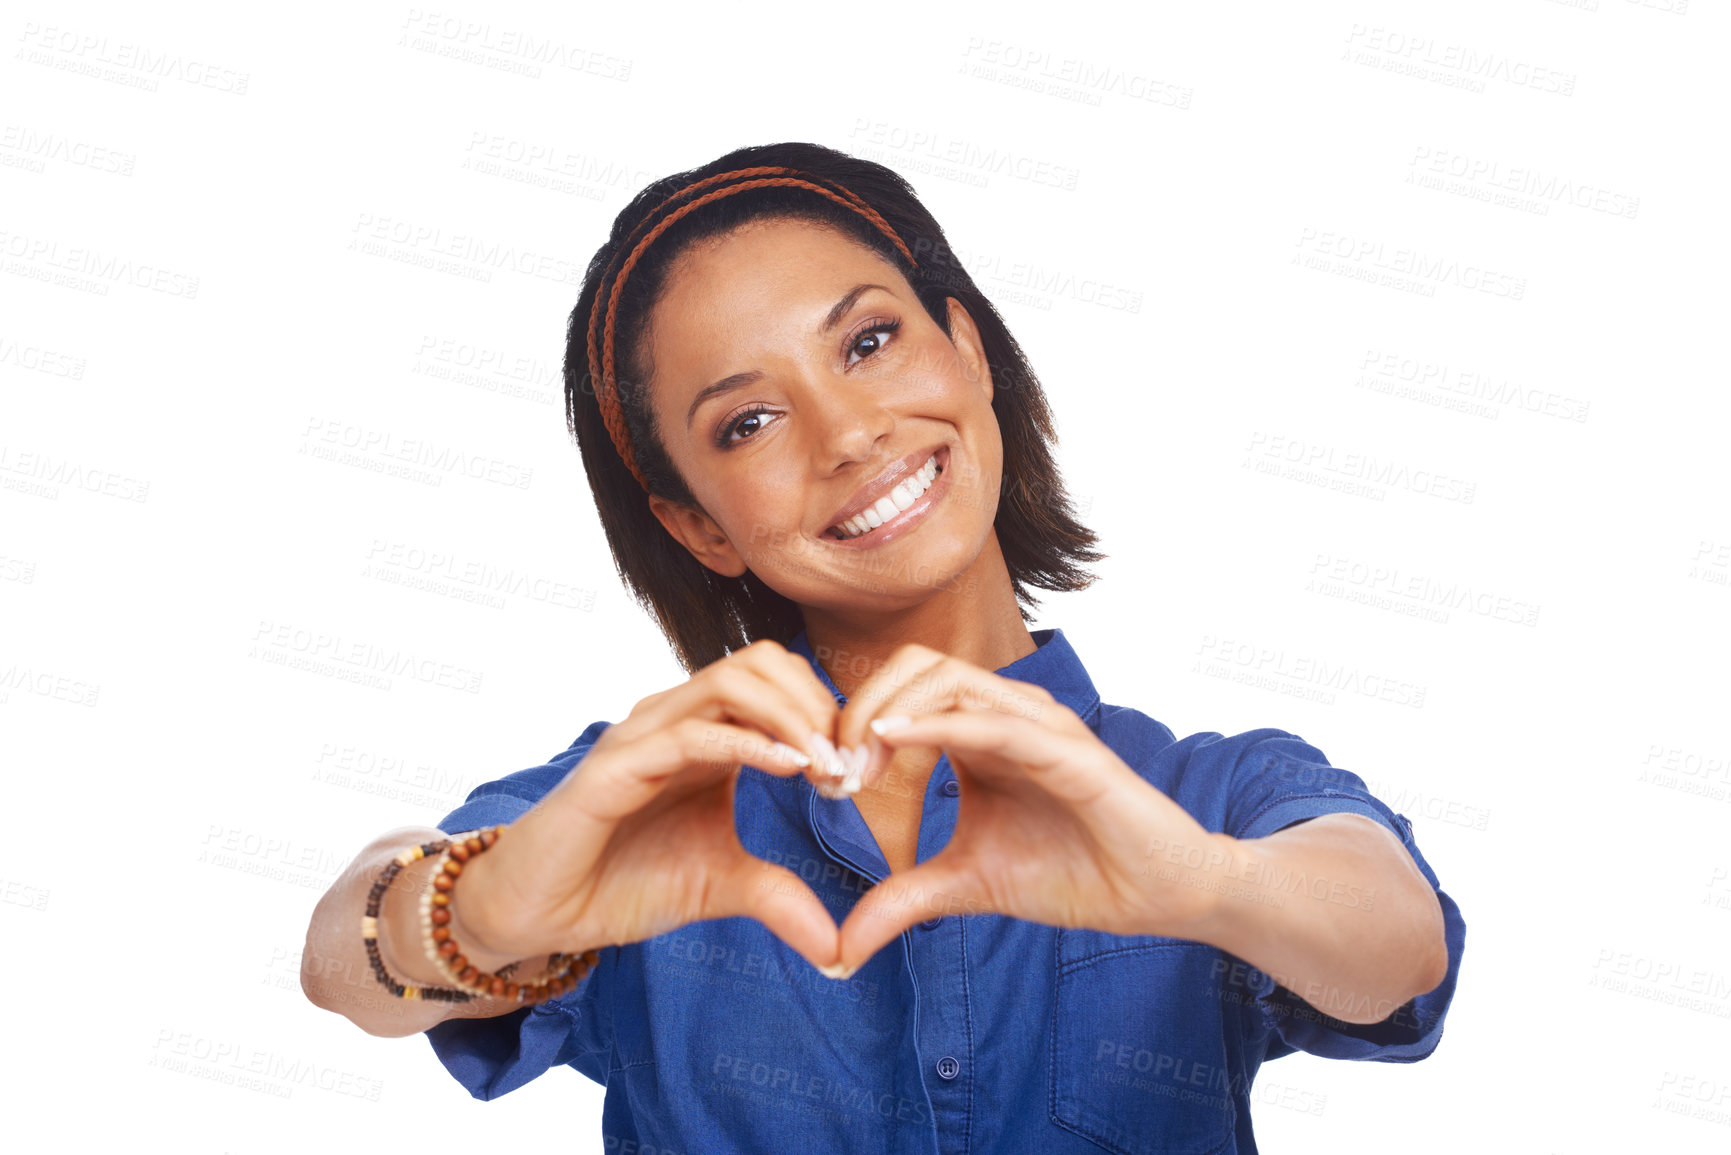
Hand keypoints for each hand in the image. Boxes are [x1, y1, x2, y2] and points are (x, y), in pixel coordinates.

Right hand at [453, 640, 852, 973]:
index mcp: (706, 731)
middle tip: (848, 769)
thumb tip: (842, 951)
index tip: (858, 774)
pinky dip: (749, 743)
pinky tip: (789, 769)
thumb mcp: (722, 887)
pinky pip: (691, 733)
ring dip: (793, 717)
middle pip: (763, 660)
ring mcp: (644, 733)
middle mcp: (676, 717)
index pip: (778, 679)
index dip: (827, 714)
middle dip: (818, 705)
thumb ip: (780, 898)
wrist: (542, 914)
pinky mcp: (616, 765)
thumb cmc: (622, 883)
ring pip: (731, 680)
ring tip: (826, 768)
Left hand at [830, 643, 1228, 970]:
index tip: (824, 783)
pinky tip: (897, 740)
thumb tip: (839, 948)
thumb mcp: (966, 886)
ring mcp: (1039, 723)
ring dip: (889, 711)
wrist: (1156, 894)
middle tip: (832, 772)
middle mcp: (1005, 712)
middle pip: (914, 665)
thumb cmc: (1072, 873)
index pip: (900, 690)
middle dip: (858, 707)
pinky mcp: (1070, 749)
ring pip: (949, 675)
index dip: (850, 724)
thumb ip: (903, 899)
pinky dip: (943, 721)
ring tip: (856, 765)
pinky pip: (999, 719)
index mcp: (978, 731)